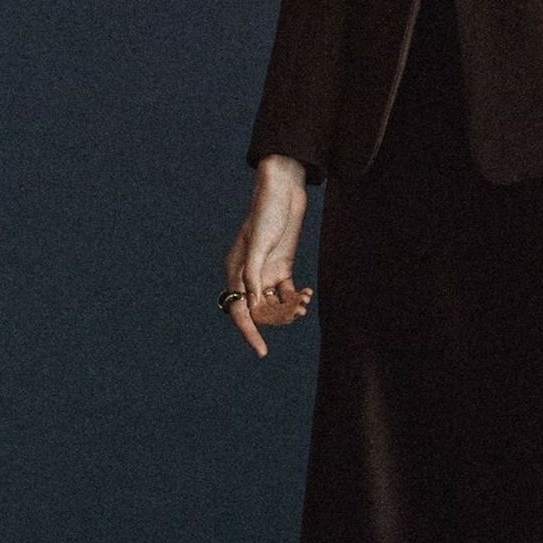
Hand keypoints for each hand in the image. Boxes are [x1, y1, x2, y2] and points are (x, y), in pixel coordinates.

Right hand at [223, 155, 314, 357]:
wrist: (284, 191)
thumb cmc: (268, 213)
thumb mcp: (260, 243)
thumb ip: (253, 273)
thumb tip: (250, 303)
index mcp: (236, 272)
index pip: (239, 310)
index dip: (249, 332)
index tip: (262, 351)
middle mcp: (249, 276)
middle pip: (259, 311)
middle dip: (278, 316)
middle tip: (297, 309)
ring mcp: (266, 272)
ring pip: (274, 305)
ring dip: (289, 309)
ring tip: (304, 302)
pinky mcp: (282, 267)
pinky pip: (286, 294)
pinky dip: (296, 298)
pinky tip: (307, 294)